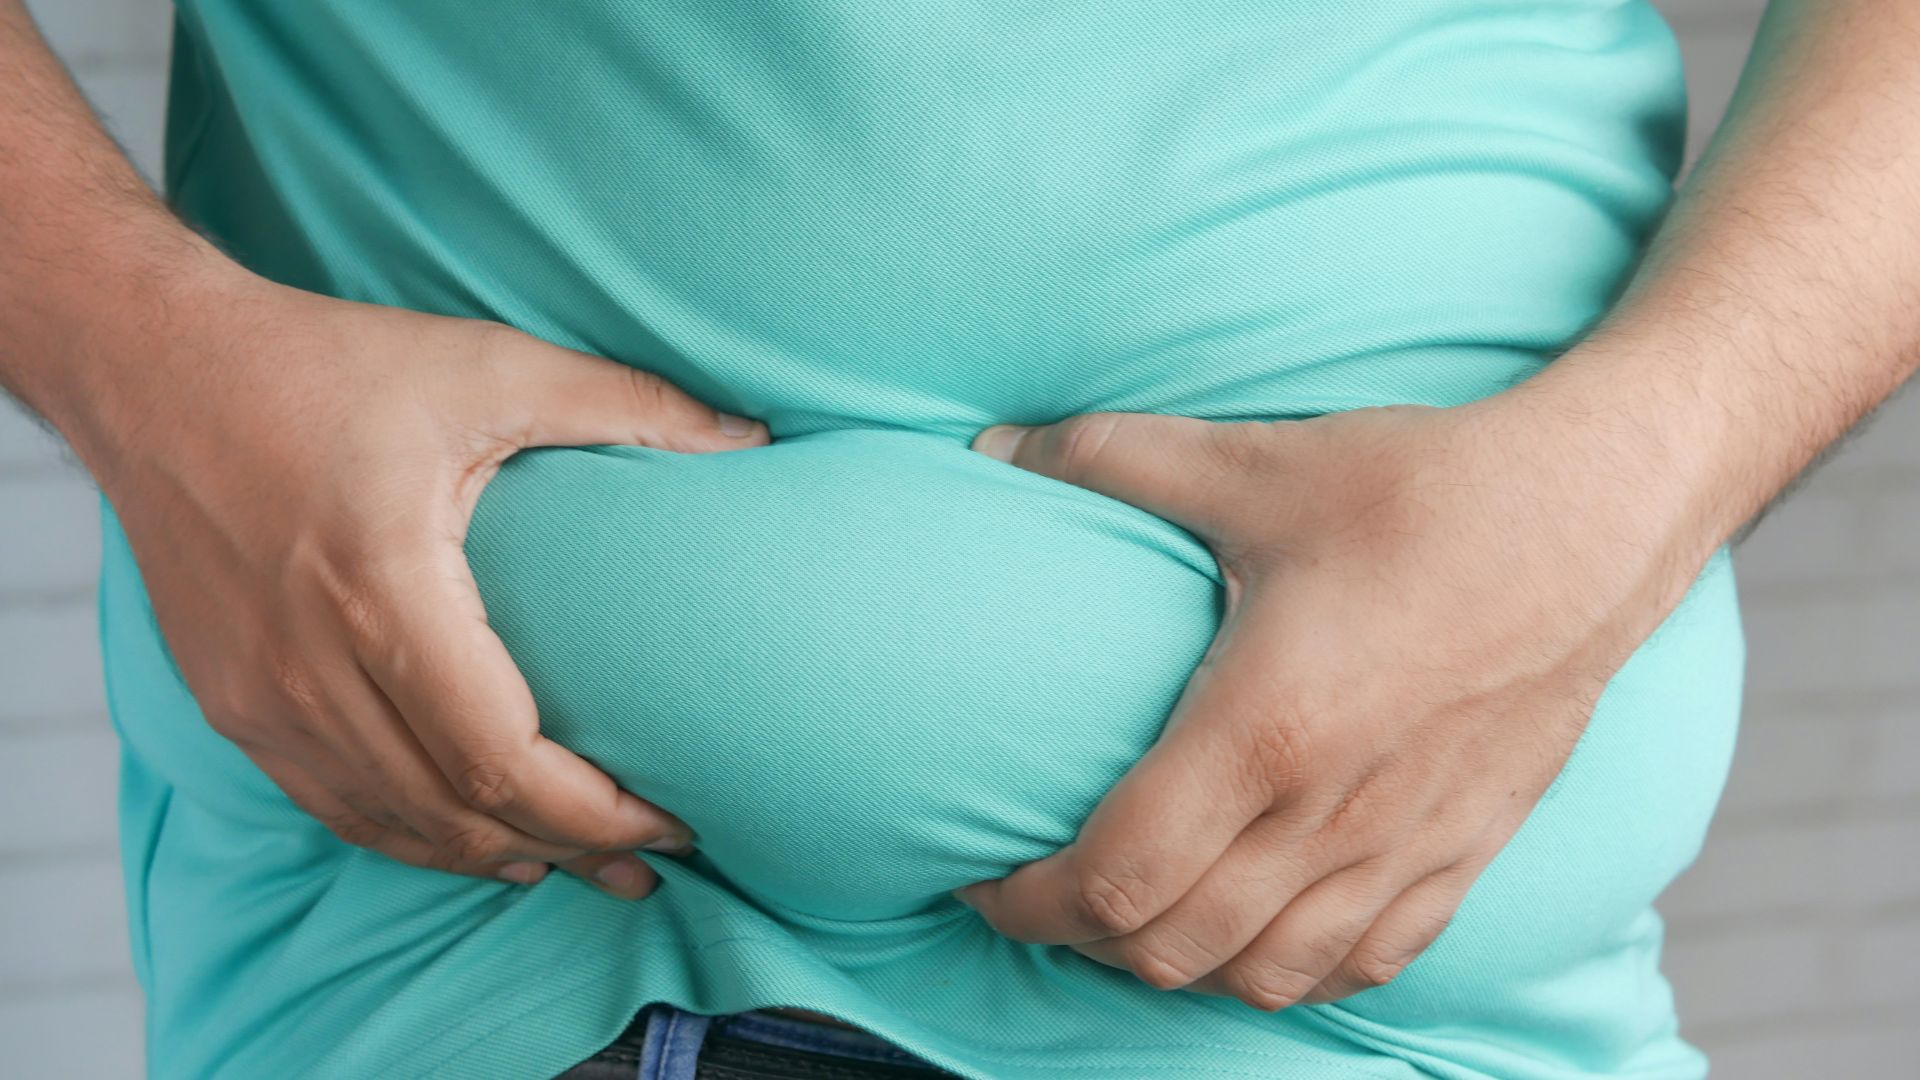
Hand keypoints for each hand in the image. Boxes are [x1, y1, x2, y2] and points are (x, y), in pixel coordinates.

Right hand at [89, 268, 767, 898]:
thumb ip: (628, 403)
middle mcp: (309, 664)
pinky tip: (472, 841)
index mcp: (383, 589)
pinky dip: (412, 837)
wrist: (154, 370)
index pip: (503, 758)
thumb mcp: (488, 365)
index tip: (672, 820)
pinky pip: (332, 806)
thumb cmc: (325, 363)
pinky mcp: (230, 702)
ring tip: (578, 867)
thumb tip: (750, 439)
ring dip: (493, 856)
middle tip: (649, 865)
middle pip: (457, 811)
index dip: (597, 812)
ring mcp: (259, 696)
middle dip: (567, 850)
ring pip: (393, 825)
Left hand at [956, 393, 1713, 1007]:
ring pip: (1263, 975)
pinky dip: (1289, 970)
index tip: (985, 879)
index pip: (1116, 878)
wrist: (1598, 514)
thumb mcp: (1254, 463)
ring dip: (1178, 965)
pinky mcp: (1466, 853)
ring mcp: (1406, 848)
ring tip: (1137, 914)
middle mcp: (1332, 815)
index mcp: (1265, 730)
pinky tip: (1257, 931)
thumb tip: (990, 448)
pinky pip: (1365, 965)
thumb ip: (1108, 459)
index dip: (1029, 902)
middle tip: (1046, 892)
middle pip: (1172, 950)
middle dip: (1082, 941)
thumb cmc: (1425, 489)